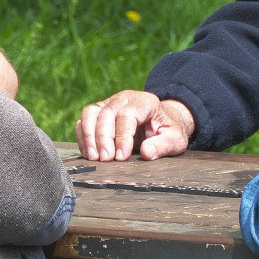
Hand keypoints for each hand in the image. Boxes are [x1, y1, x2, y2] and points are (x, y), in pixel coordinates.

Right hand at [76, 90, 194, 160]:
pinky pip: (84, 120)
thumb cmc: (168, 131)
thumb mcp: (174, 140)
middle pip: (107, 113)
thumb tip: (146, 153)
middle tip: (106, 160)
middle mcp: (125, 98)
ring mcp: (110, 103)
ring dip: (89, 136)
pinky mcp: (99, 111)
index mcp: (145, 101)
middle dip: (103, 138)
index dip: (122, 136)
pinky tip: (90, 153)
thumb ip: (162, 146)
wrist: (161, 122)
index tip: (122, 156)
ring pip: (90, 113)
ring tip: (94, 157)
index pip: (127, 114)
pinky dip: (84, 137)